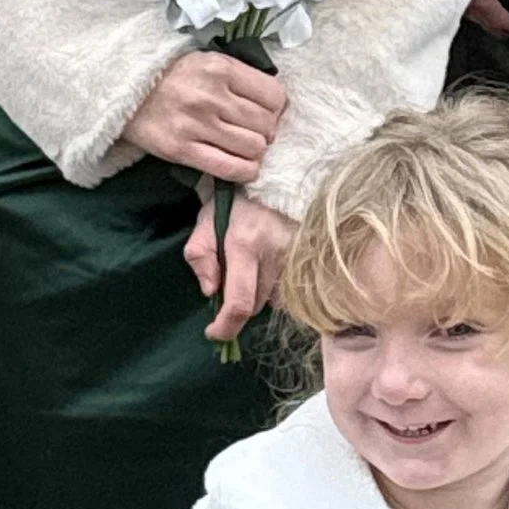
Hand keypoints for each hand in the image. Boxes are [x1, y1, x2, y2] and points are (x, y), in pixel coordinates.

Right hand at [123, 50, 287, 181]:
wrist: (124, 91)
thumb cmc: (171, 76)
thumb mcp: (207, 61)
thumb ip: (239, 76)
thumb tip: (276, 104)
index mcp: (221, 68)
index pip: (274, 95)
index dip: (277, 108)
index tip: (268, 112)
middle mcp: (211, 96)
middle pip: (266, 125)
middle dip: (267, 132)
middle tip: (255, 133)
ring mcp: (196, 125)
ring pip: (253, 148)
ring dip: (255, 152)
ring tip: (245, 148)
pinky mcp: (182, 150)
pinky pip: (230, 168)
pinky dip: (244, 171)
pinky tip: (242, 167)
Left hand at [185, 191, 292, 344]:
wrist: (276, 175)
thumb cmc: (236, 200)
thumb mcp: (206, 220)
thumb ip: (200, 255)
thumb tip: (209, 291)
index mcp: (245, 245)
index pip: (240, 302)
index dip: (226, 326)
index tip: (214, 333)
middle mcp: (274, 255)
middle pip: (256, 305)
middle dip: (239, 305)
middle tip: (230, 284)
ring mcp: (295, 257)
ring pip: (274, 299)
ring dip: (258, 295)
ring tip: (251, 270)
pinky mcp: (307, 258)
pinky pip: (289, 289)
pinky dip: (275, 287)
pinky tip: (268, 267)